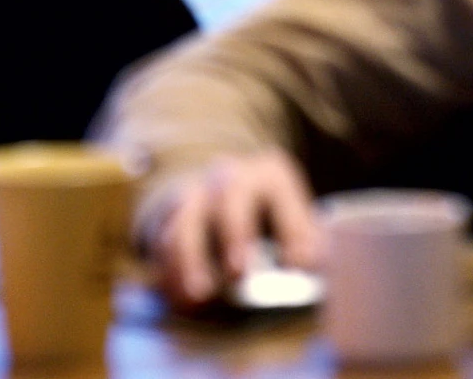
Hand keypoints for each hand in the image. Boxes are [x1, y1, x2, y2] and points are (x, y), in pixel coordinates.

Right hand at [148, 148, 319, 308]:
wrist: (222, 193)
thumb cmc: (270, 213)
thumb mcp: (294, 216)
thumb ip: (305, 238)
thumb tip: (311, 263)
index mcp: (270, 174)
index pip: (281, 193)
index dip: (291, 227)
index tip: (299, 265)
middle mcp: (229, 176)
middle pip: (229, 195)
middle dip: (234, 234)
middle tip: (239, 272)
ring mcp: (194, 194)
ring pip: (186, 220)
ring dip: (190, 259)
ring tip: (199, 296)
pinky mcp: (168, 217)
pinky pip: (162, 243)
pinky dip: (168, 273)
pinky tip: (178, 299)